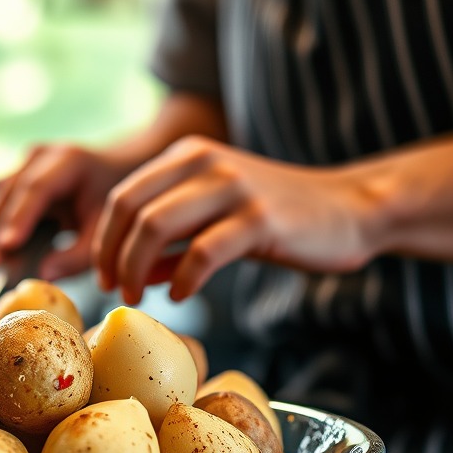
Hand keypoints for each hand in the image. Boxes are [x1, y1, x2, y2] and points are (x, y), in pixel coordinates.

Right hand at [0, 143, 129, 280]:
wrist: (112, 174)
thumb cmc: (109, 206)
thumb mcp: (102, 233)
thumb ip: (77, 257)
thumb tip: (43, 276)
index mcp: (70, 161)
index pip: (37, 187)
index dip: (20, 216)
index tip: (7, 246)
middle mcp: (42, 155)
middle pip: (9, 191)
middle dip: (0, 231)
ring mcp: (25, 161)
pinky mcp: (16, 173)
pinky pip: (0, 199)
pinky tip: (1, 255)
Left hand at [92, 137, 377, 303]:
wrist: (349, 210)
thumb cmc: (276, 220)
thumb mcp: (216, 220)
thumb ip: (172, 241)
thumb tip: (133, 275)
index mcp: (187, 156)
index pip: (123, 196)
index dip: (103, 240)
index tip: (104, 277)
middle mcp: (204, 162)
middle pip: (130, 209)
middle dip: (112, 256)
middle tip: (115, 291)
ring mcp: (232, 187)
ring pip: (156, 225)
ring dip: (137, 268)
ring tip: (138, 296)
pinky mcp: (259, 218)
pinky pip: (202, 251)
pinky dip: (183, 279)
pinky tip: (182, 296)